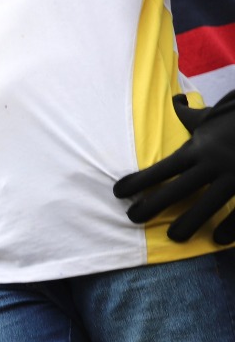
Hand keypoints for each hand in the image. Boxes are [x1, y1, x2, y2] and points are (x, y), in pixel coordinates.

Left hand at [114, 91, 234, 244]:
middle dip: (152, 205)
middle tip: (132, 218)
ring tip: (174, 236)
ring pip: (209, 203)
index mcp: (200, 148)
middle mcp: (215, 162)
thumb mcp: (213, 117)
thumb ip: (191, 116)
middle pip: (178, 188)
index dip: (138, 181)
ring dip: (190, 222)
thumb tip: (175, 101)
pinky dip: (231, 226)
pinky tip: (218, 239)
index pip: (162, 168)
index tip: (118, 192)